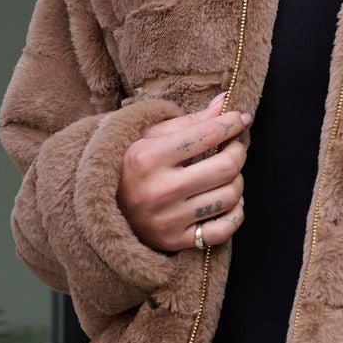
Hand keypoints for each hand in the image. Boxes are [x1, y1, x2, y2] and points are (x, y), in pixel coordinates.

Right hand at [117, 90, 249, 251]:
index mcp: (147, 157)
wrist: (101, 208)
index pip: (206, 134)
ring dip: (237, 182)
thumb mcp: (151, 136)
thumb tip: (226, 102)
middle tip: (234, 147)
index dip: (231, 122)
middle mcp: (158, 191)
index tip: (241, 118)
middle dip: (238, 152)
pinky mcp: (175, 241)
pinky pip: (224, 230)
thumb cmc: (131, 166)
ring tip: (226, 175)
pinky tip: (229, 203)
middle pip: (226, 167)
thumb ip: (191, 121)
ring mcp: (168, 220)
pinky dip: (235, 214)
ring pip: (229, 197)